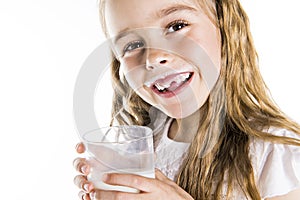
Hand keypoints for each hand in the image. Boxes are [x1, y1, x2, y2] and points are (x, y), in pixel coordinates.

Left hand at [73, 143, 193, 199]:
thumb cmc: (177, 197)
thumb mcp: (167, 182)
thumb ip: (154, 173)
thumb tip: (145, 161)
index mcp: (155, 186)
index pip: (134, 180)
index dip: (118, 179)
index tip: (105, 177)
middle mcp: (150, 198)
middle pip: (123, 197)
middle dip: (106, 195)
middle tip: (94, 191)